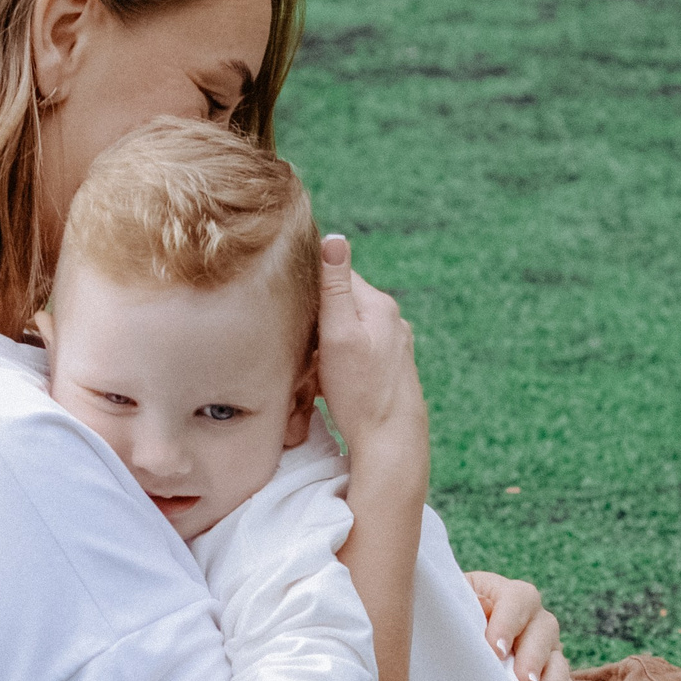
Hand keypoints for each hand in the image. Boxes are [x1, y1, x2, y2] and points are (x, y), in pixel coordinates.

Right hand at [314, 235, 426, 475]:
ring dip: (325, 342)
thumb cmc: (360, 392)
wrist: (390, 442)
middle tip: (299, 344)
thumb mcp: (339, 335)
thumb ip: (334, 287)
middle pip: (341, 302)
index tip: (286, 302)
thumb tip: (333, 238)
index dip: (307, 285)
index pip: (335, 274)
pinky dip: (338, 360)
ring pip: (347, 328)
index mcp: (379, 304)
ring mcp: (394, 343)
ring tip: (313, 368)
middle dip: (316, 318)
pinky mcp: (391, 366)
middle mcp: (392, 319)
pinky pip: (356, 350)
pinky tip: (328, 381)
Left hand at [464, 569, 575, 680]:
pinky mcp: (552, 671)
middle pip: (544, 629)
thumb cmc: (450, 622)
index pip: (517, 600)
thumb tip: (482, 604)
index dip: (508, 624)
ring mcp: (546, 645)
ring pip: (557, 658)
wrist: (454, 643)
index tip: (495, 651)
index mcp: (506, 594)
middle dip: (533, 659)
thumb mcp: (453, 606)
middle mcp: (532, 617)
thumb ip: (465, 603)